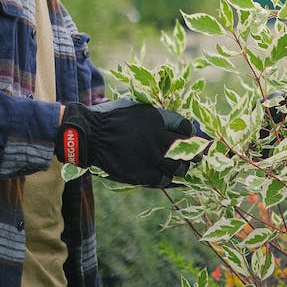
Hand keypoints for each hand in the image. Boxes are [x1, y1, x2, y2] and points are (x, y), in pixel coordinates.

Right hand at [55, 98, 202, 185]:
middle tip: (198, 156)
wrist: (88, 135)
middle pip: (188, 149)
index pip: (186, 128)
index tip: (190, 136)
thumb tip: (172, 122)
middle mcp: (159, 139)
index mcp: (159, 119)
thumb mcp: (136, 107)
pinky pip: (163, 180)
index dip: (190, 133)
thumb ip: (156, 115)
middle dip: (196, 153)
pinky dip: (167, 178)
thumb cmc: (110, 117)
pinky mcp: (142, 173)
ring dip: (183, 167)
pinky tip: (165, 176)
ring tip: (183, 167)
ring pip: (179, 167)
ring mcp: (152, 157)